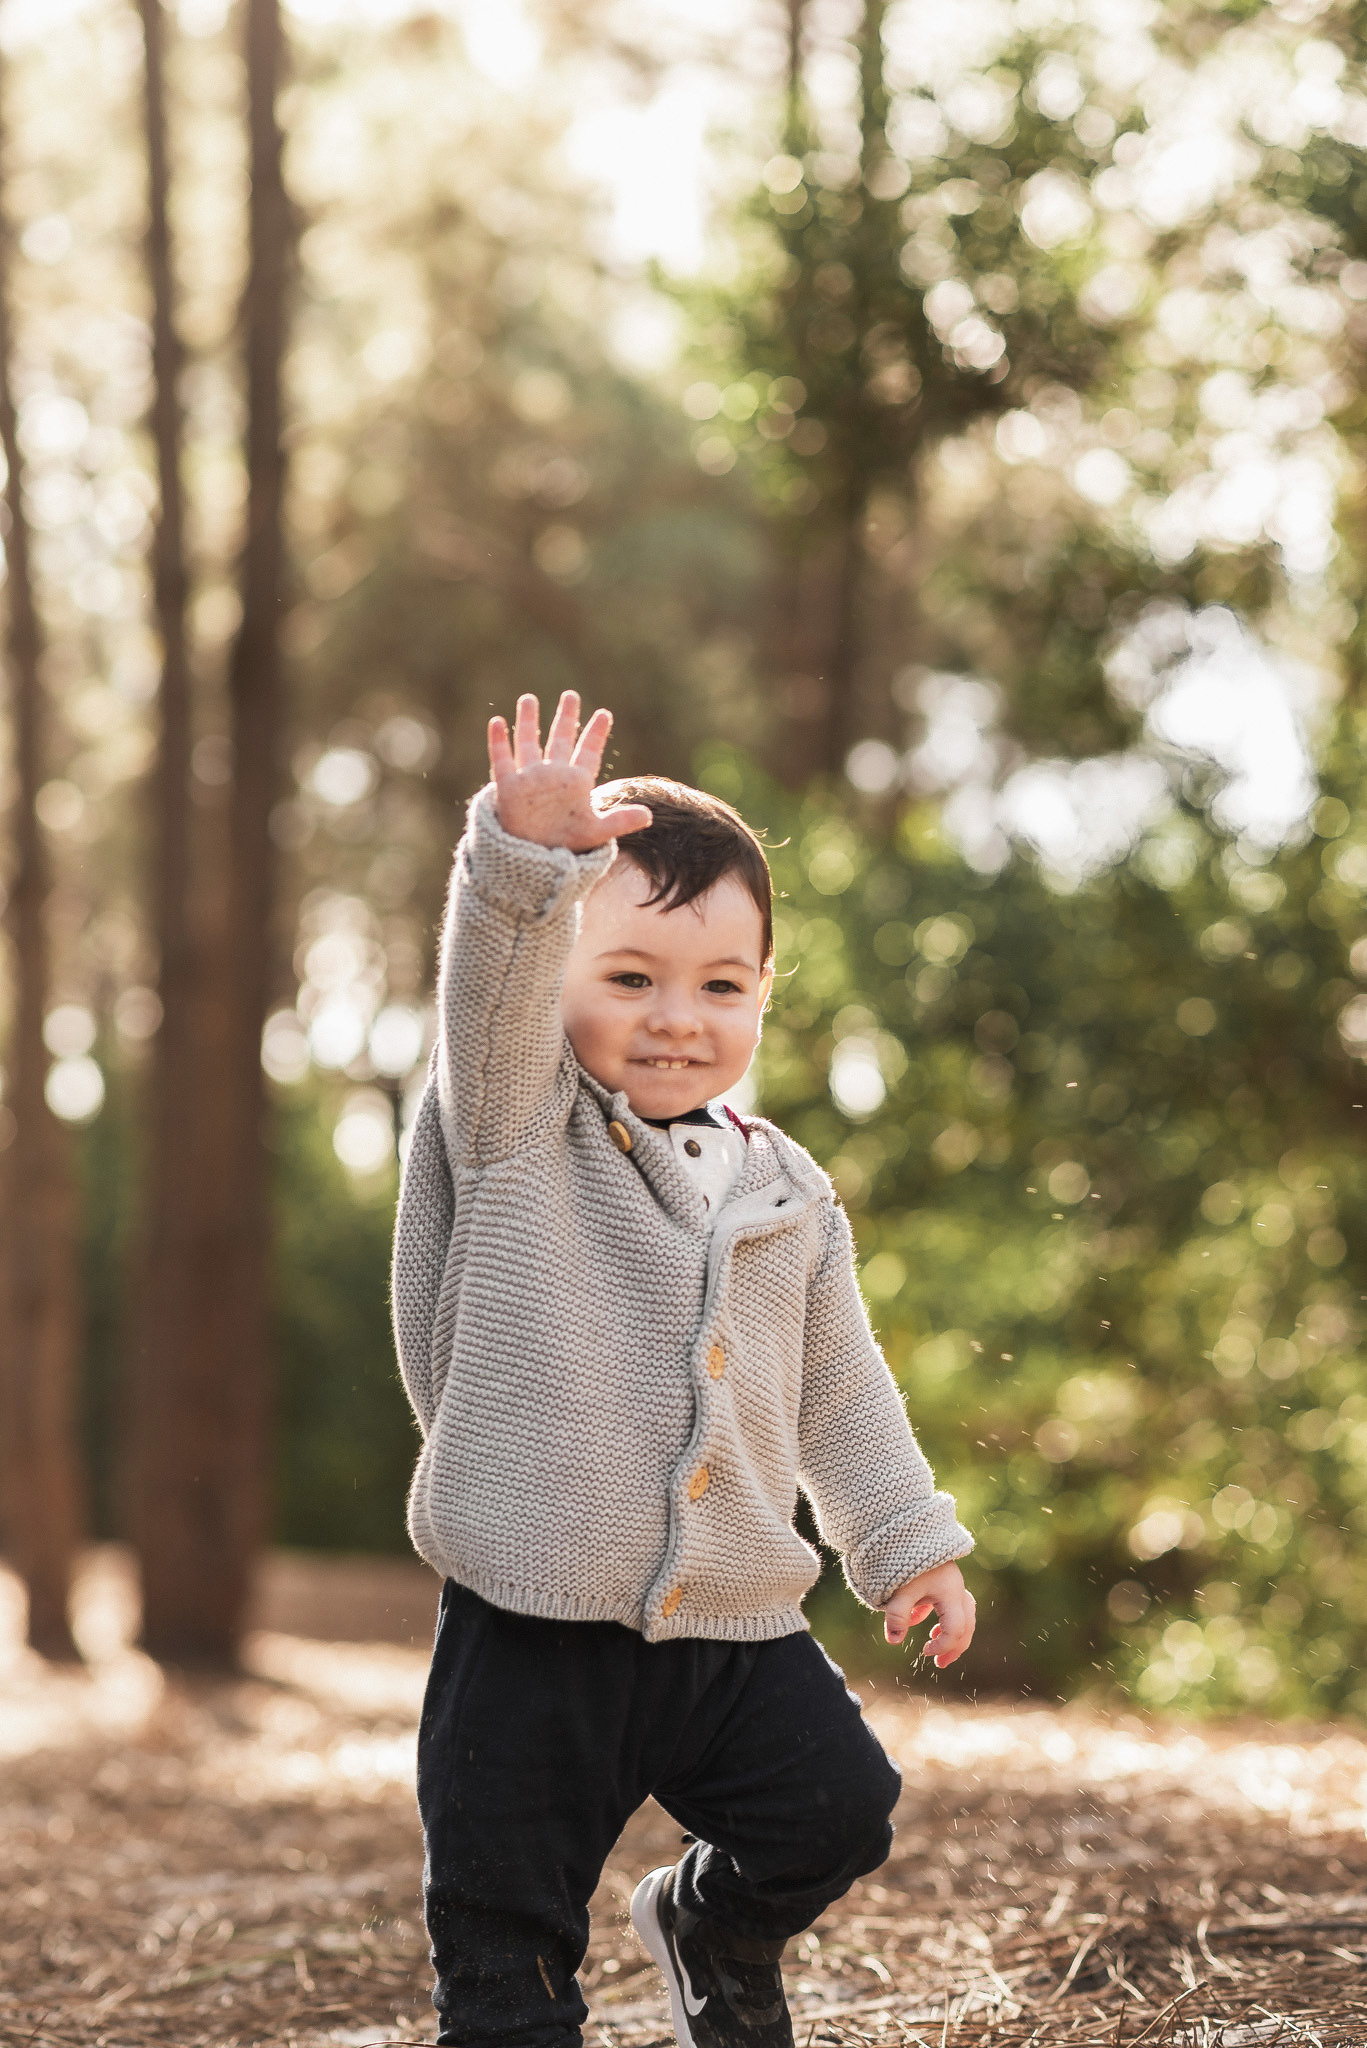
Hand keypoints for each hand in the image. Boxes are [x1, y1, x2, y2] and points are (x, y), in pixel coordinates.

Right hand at [487, 691, 650, 851]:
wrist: (535, 861)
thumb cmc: (566, 845)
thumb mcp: (595, 832)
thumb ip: (620, 821)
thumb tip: (650, 815)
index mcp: (576, 782)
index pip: (588, 751)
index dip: (596, 733)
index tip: (605, 713)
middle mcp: (554, 775)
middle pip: (560, 739)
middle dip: (566, 717)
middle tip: (571, 695)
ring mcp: (530, 779)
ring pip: (528, 743)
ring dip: (529, 721)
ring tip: (529, 698)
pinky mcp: (509, 788)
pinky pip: (502, 760)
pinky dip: (499, 742)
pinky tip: (497, 721)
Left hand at [883, 1562, 974, 1666]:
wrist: (905, 1527)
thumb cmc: (905, 1557)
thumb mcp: (899, 1589)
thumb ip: (896, 1616)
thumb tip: (894, 1642)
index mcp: (950, 1592)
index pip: (956, 1629)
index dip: (942, 1645)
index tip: (923, 1652)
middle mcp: (955, 1588)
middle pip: (967, 1624)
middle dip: (955, 1646)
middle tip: (939, 1663)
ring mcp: (950, 1583)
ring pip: (962, 1614)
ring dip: (951, 1632)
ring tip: (933, 1643)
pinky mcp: (941, 1579)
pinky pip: (948, 1603)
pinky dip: (938, 1615)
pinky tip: (916, 1618)